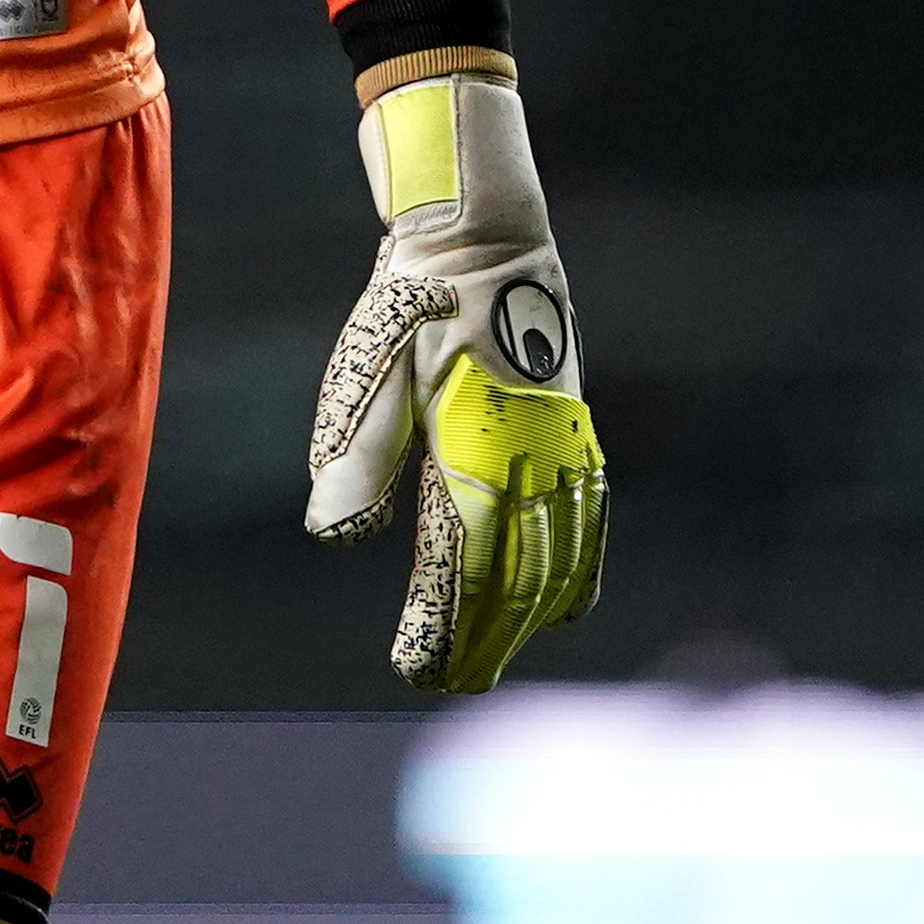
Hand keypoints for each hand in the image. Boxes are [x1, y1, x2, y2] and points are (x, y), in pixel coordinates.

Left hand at [308, 65, 607, 691]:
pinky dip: (577, 569)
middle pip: (514, 576)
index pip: (464, 564)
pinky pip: (587, 520)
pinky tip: (566, 607)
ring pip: (555, 557)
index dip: (444, 626)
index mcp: (480, 449)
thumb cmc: (413, 302)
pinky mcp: (574, 434)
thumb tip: (335, 534)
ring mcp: (564, 449)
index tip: (416, 672)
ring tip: (490, 661)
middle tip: (446, 685)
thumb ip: (359, 452)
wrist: (483, 239)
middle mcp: (534, 460)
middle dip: (481, 638)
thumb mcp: (369, 369)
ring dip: (524, 617)